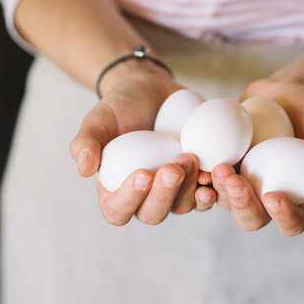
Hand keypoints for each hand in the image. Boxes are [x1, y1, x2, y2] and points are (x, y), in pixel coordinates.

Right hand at [70, 64, 215, 225]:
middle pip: (153, 213)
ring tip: (191, 158)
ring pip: (183, 206)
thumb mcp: (99, 117)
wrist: (151, 90)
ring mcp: (174, 190)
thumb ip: (86, 141)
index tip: (142, 174)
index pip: (117, 210)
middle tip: (173, 166)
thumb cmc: (120, 105)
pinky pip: (208, 193)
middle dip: (165, 194)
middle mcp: (145, 196)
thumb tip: (84, 170)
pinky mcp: (197, 178)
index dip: (129, 200)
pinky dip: (215, 187)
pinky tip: (219, 172)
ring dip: (190, 189)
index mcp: (116, 189)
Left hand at [211, 68, 303, 234]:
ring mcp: (244, 181)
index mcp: (297, 198)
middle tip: (235, 180)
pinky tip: (196, 160)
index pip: (293, 222)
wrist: (288, 93)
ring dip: (220, 190)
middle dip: (242, 205)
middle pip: (252, 218)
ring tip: (217, 166)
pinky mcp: (225, 163)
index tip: (273, 196)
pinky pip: (210, 176)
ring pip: (226, 201)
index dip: (283, 217)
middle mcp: (267, 196)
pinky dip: (202, 172)